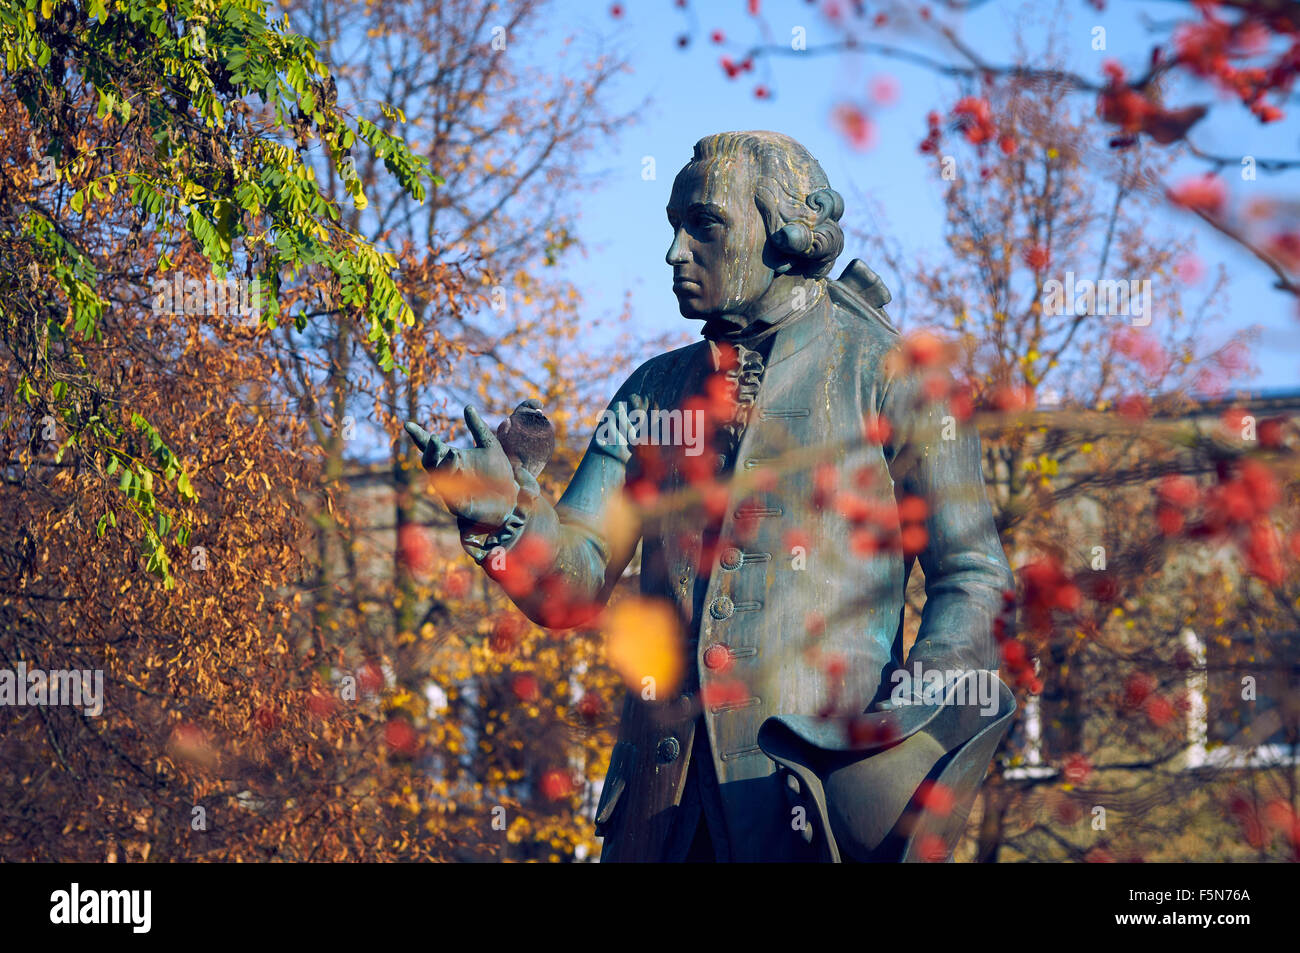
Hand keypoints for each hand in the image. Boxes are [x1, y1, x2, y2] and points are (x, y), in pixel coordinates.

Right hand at [404, 406, 518, 526]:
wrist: (510, 497)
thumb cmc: (497, 472)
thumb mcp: (490, 445)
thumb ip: (478, 428)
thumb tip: (467, 406)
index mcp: (452, 458)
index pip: (430, 446)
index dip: (418, 436)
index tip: (407, 424)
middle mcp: (448, 474)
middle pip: (429, 462)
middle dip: (430, 451)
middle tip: (435, 438)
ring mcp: (452, 491)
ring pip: (439, 479)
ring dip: (444, 466)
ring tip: (454, 453)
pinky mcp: (461, 507)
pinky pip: (453, 500)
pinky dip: (453, 491)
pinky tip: (458, 480)